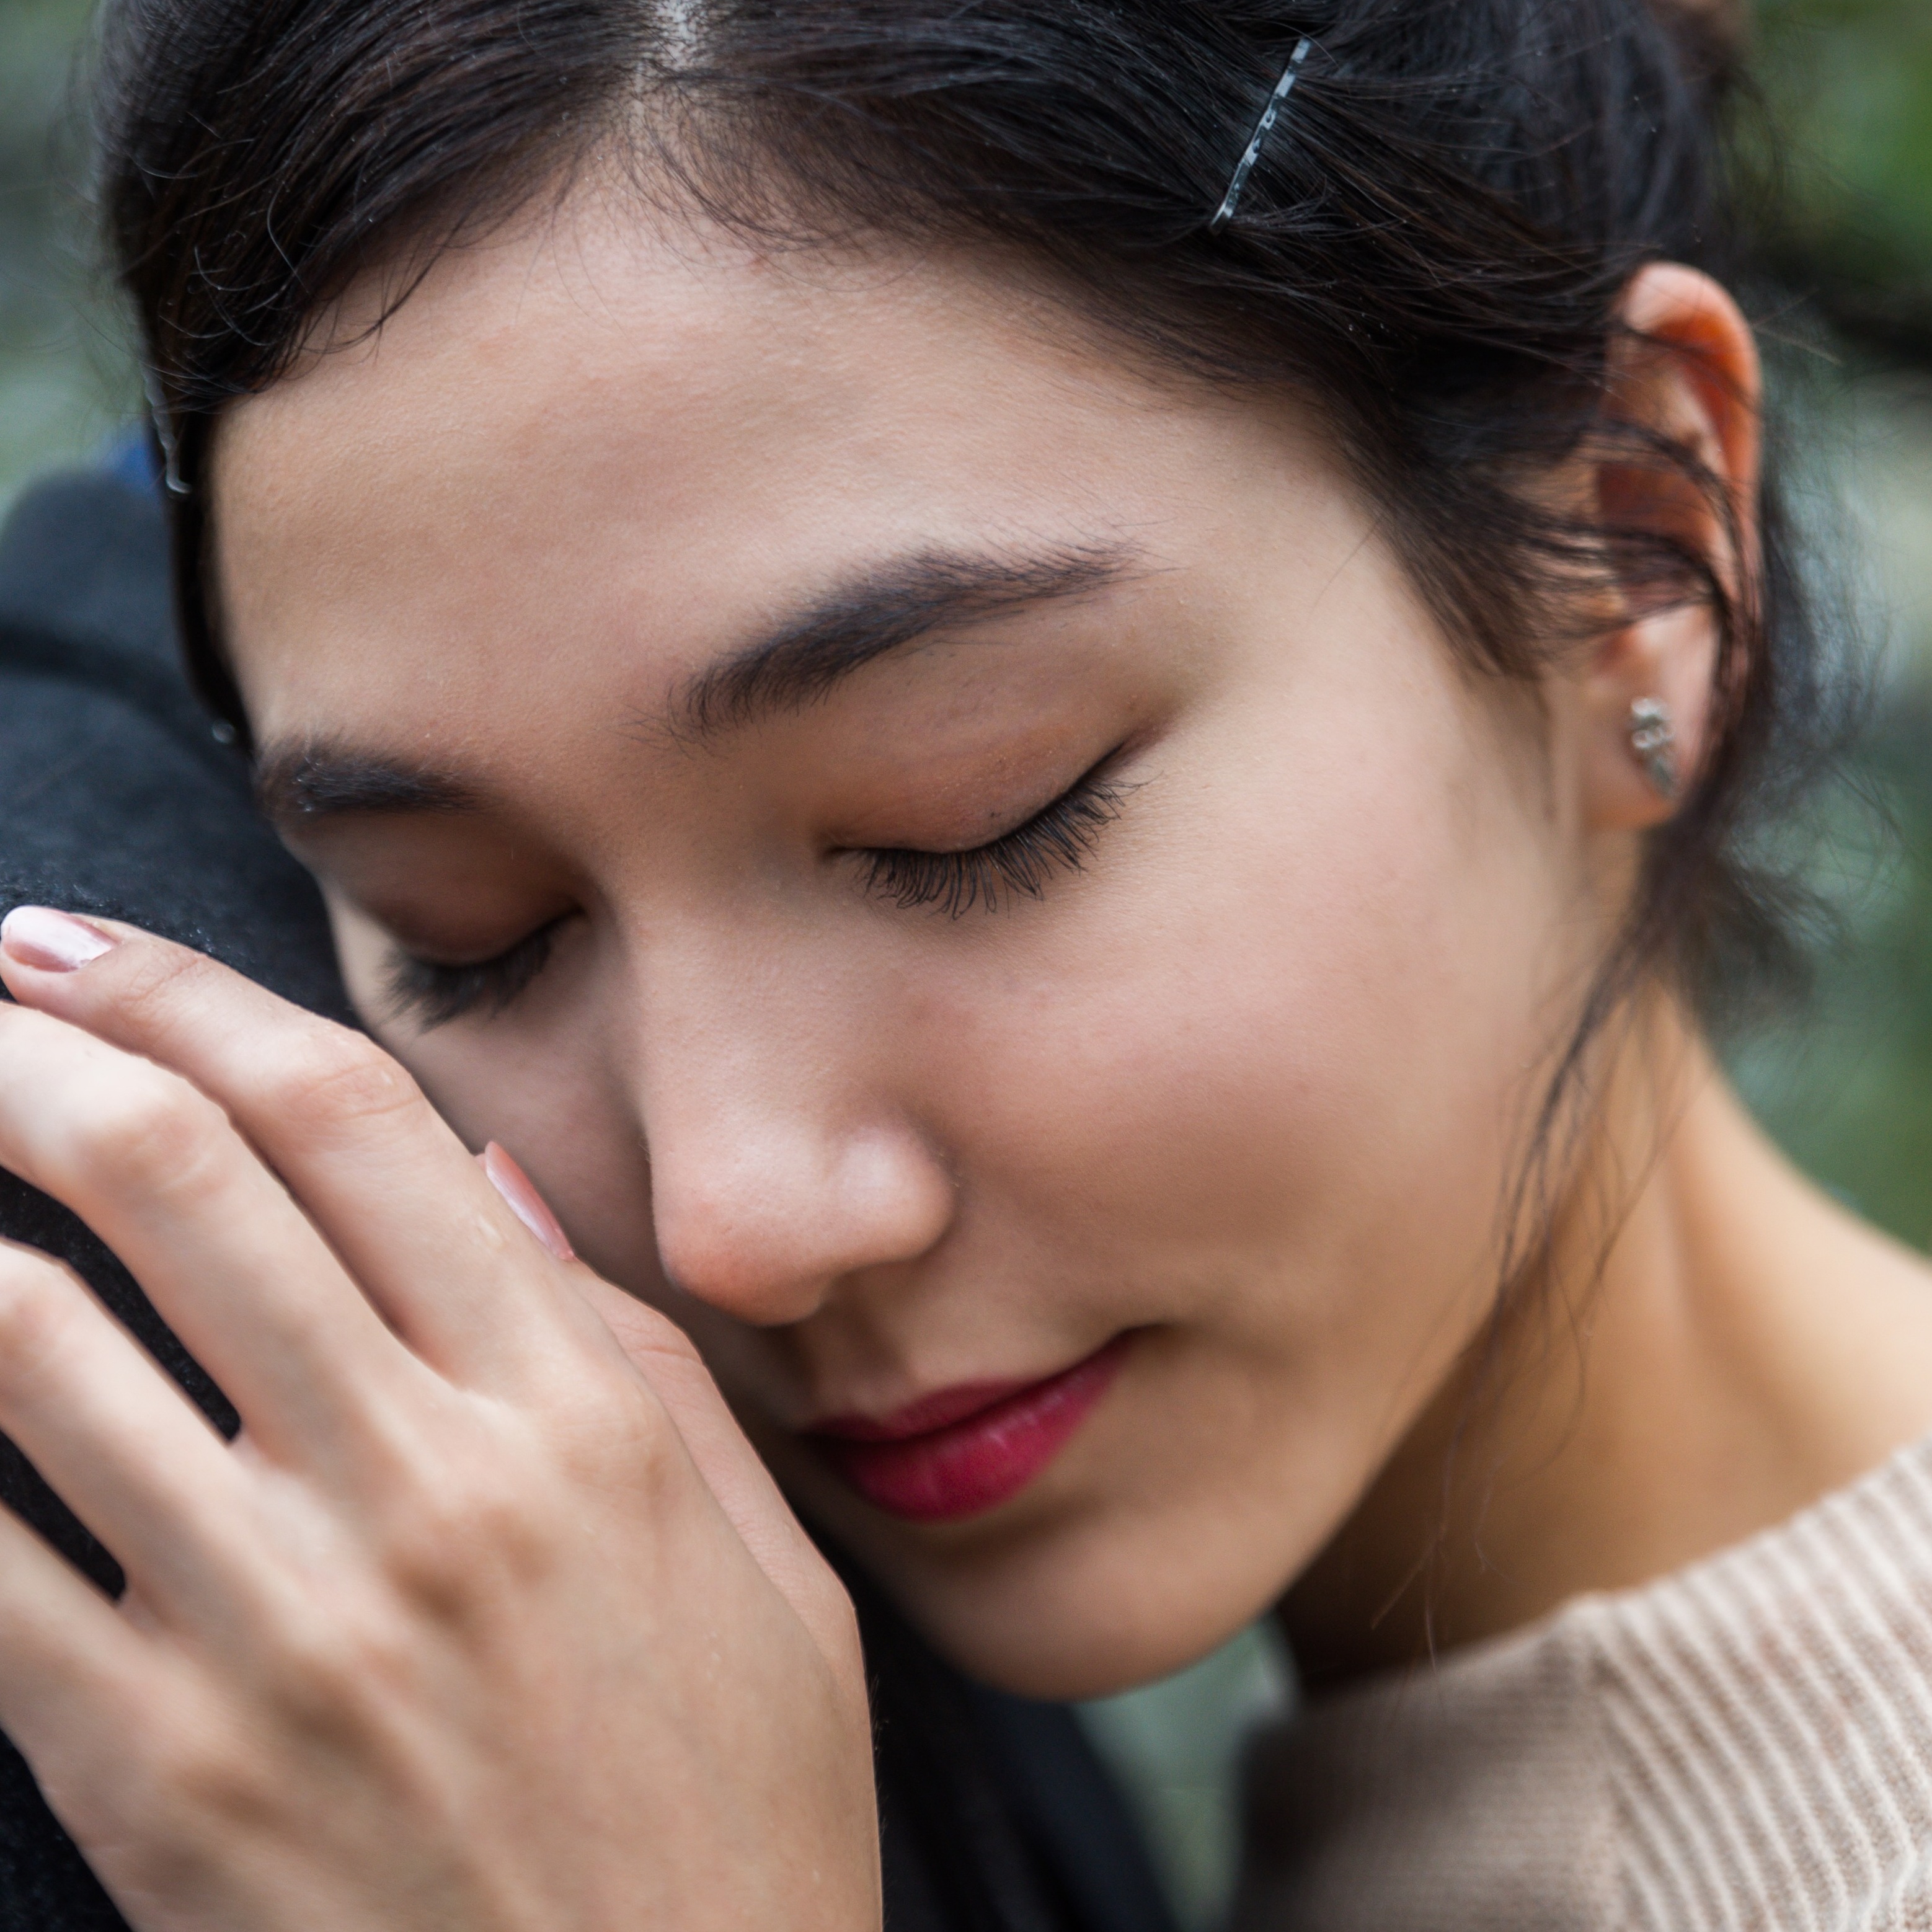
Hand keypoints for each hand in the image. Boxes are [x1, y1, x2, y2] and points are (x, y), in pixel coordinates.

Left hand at [0, 908, 879, 1931]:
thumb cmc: (734, 1804)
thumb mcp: (756, 1555)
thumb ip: (629, 1348)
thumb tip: (484, 1185)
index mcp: (577, 1416)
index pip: (359, 1128)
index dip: (196, 1000)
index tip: (80, 952)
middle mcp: (425, 1487)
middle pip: (182, 1183)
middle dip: (33, 1056)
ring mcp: (279, 1632)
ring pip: (33, 1346)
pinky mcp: (159, 1777)